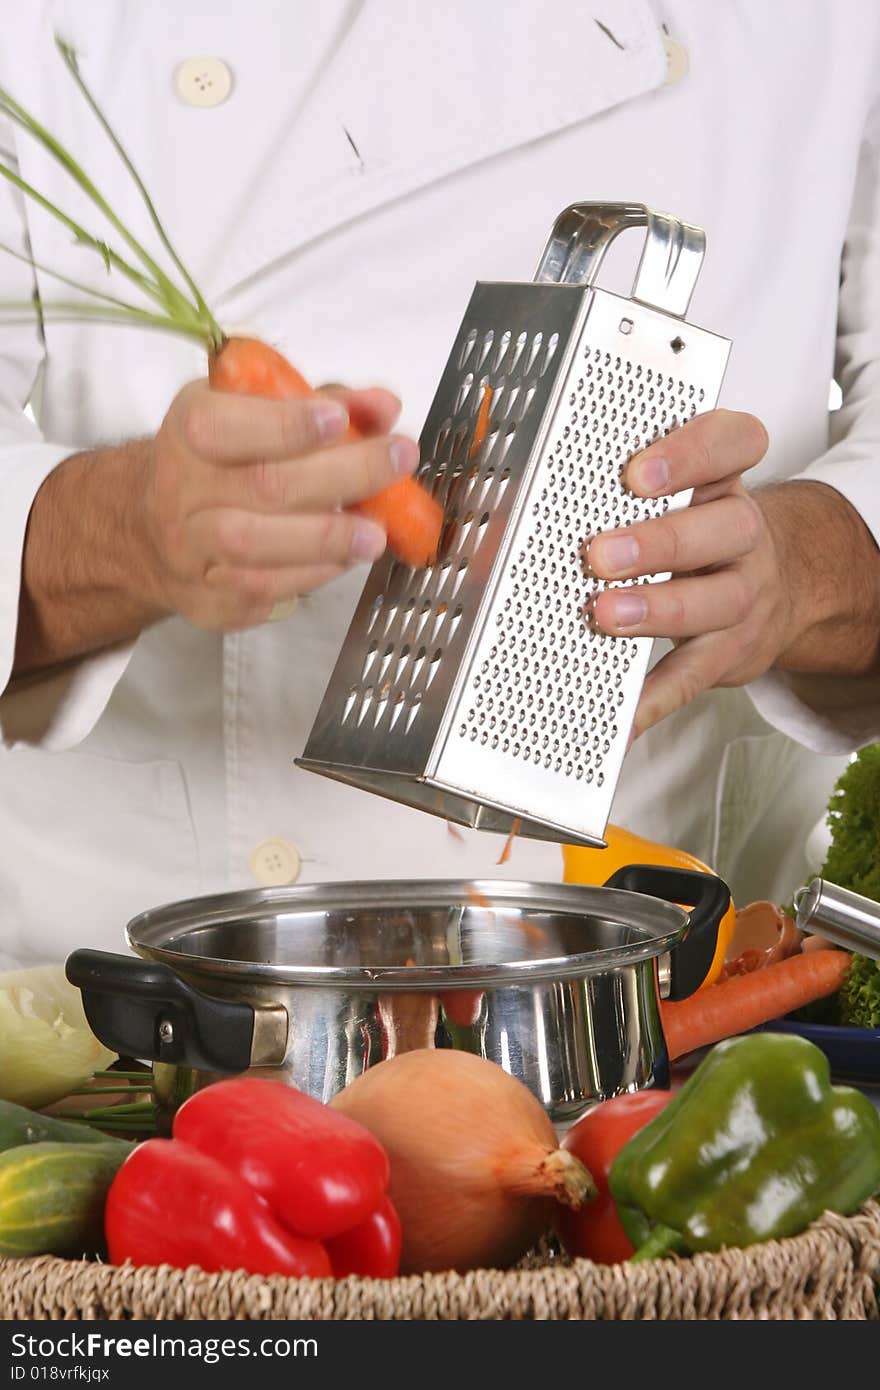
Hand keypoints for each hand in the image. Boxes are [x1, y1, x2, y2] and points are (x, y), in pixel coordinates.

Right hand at [139, 381, 415, 629]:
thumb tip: (382, 407)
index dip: (288, 425)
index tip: (339, 418)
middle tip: (396, 461)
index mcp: (191, 429)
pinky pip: (265, 589)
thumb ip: (318, 403)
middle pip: (263, 485)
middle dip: (341, 473)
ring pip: (257, 547)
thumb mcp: (252, 413)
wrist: (148, 532)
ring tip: (376, 531)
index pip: (229, 426)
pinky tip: (346, 557)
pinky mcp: (209, 600)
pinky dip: (315, 572)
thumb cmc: (216, 463)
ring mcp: (191, 550)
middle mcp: (181, 490)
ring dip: (328, 538)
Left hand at [585, 408, 778, 737]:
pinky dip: (655, 698)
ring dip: (658, 609)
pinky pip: (693, 676)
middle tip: (600, 554)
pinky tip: (622, 714)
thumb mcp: (680, 493)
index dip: (690, 453)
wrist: (785, 588)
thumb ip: (613, 489)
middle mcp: (741, 533)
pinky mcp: (731, 651)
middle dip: (658, 541)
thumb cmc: (703, 533)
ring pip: (716, 600)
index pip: (732, 443)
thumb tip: (505, 510)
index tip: (636, 472)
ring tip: (605, 616)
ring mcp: (743, 593)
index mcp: (721, 481)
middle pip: (723, 527)